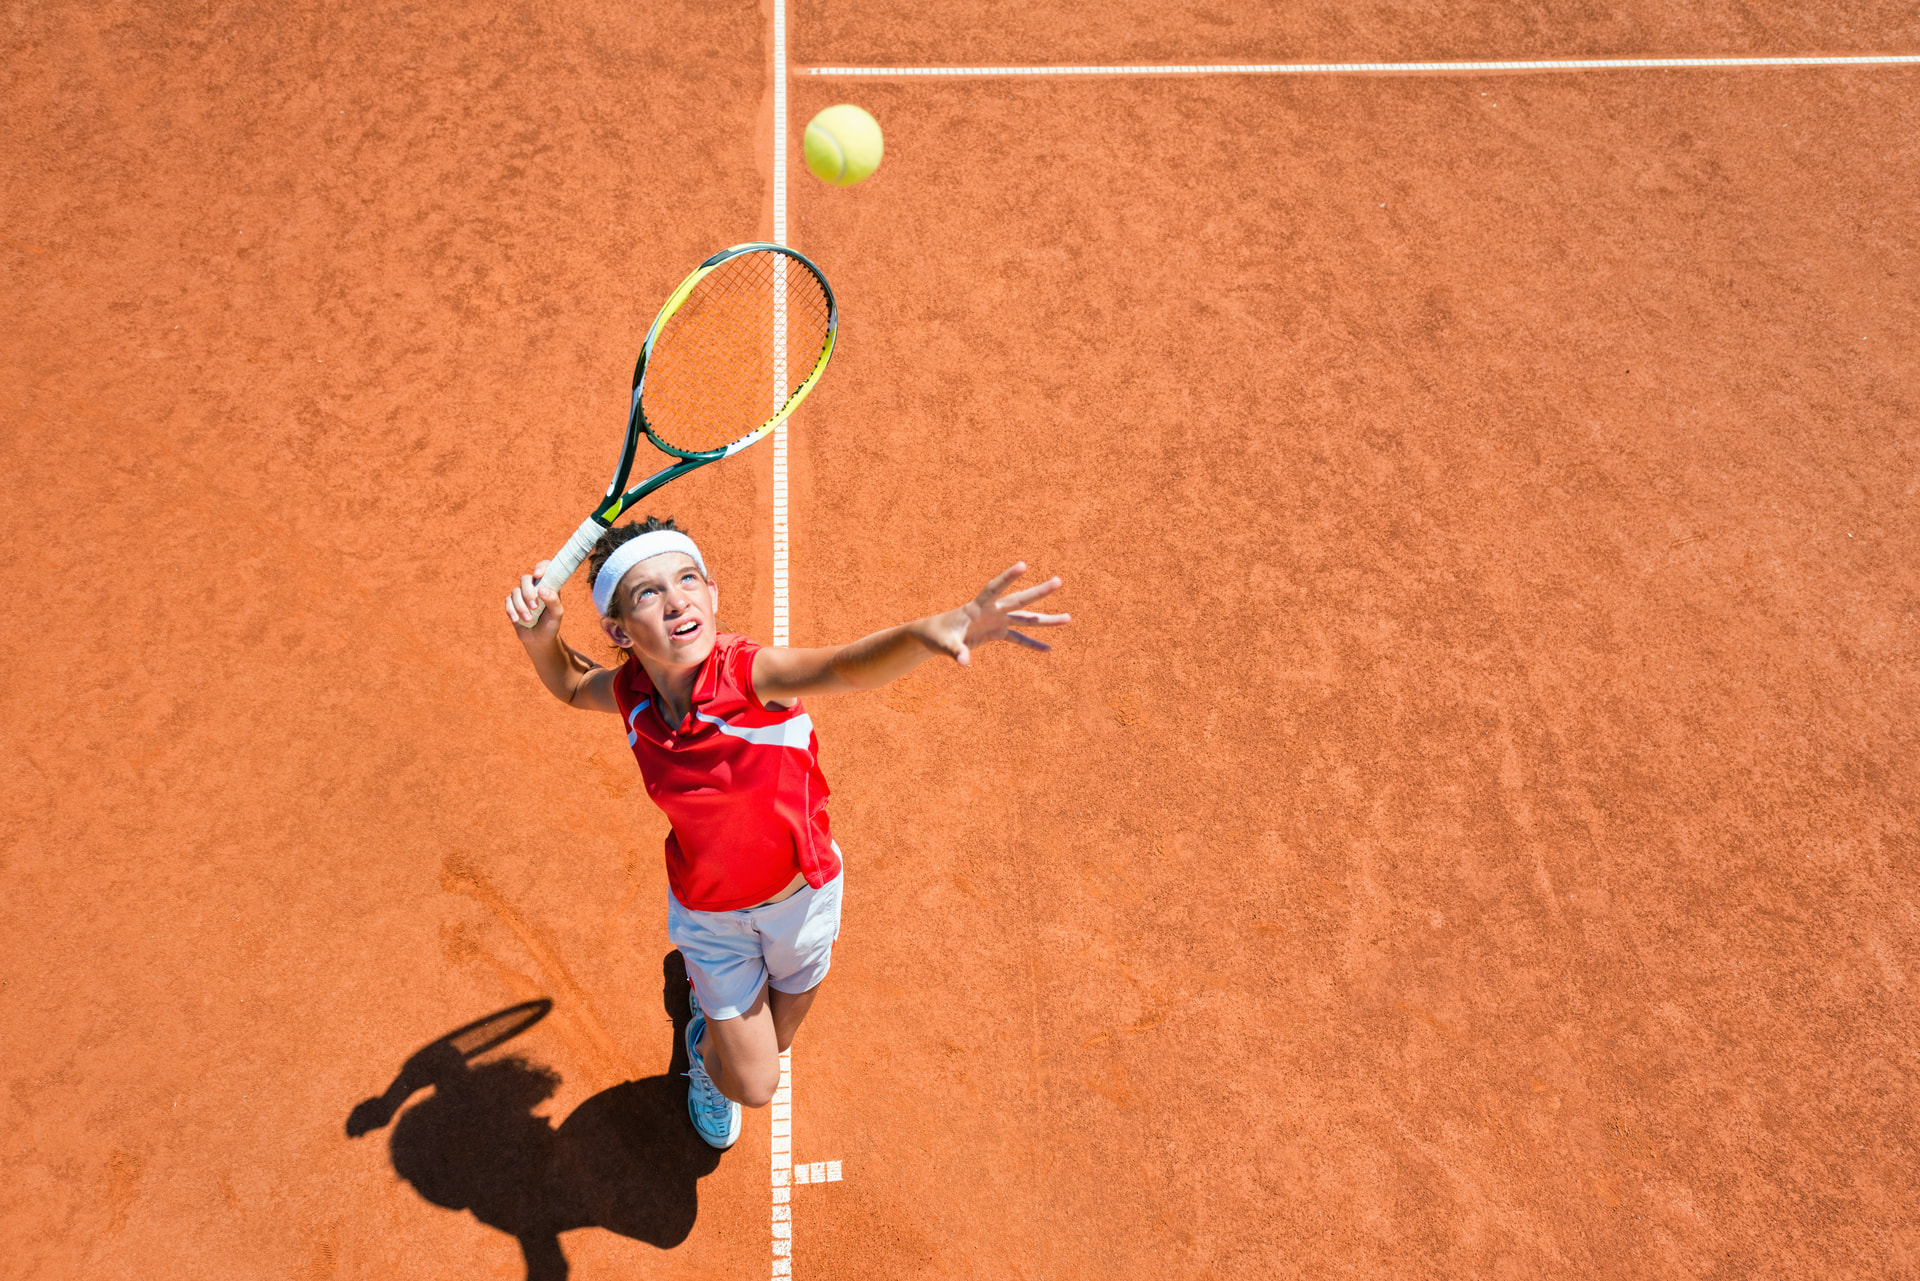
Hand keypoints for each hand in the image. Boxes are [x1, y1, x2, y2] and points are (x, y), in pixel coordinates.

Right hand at [505, 561, 562, 639]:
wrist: (539, 639)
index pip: (544, 567)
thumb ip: (553, 601)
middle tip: (534, 607)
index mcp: (547, 585)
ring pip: (515, 592)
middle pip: (525, 579)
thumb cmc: (551, 624)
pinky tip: (517, 620)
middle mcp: (534, 587)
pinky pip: (507, 601)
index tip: (538, 575)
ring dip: (521, 606)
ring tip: (529, 619)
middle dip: (528, 593)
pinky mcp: (512, 604)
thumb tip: (542, 590)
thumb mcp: (557, 614)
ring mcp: (522, 595)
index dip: (540, 567)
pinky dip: (512, 611)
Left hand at [918, 562, 1069, 666]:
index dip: (1008, 578)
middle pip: (1019, 600)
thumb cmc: (937, 636)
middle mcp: (992, 610)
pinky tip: (1048, 649)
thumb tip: (964, 663)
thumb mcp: (944, 644)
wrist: (935, 636)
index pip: (994, 588)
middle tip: (1058, 581)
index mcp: (977, 607)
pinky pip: (1018, 639)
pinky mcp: (997, 633)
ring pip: (1026, 619)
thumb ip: (955, 652)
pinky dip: (1032, 644)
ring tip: (1068, 619)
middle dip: (1039, 592)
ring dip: (1046, 620)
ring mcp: (997, 621)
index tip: (1023, 565)